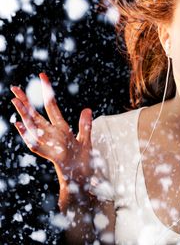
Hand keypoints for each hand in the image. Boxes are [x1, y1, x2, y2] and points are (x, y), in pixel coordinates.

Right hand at [10, 73, 93, 188]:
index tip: (42, 75)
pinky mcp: (54, 155)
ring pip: (34, 127)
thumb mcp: (86, 140)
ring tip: (15, 101)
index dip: (47, 91)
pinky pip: (38, 145)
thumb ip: (85, 125)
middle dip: (26, 101)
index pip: (52, 106)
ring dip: (25, 114)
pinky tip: (20, 126)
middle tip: (14, 87)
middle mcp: (53, 135)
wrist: (82, 181)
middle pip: (37, 114)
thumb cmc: (83, 162)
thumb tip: (86, 108)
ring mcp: (51, 144)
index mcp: (61, 129)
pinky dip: (29, 136)